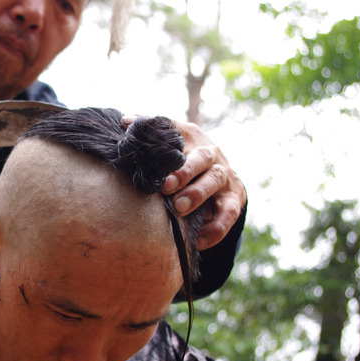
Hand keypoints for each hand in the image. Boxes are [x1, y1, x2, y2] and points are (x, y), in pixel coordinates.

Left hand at [161, 121, 245, 249]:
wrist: (220, 172)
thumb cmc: (184, 157)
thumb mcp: (171, 141)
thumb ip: (150, 130)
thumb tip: (125, 120)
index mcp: (192, 139)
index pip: (182, 137)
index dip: (169, 147)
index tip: (154, 161)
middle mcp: (212, 155)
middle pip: (202, 160)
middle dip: (185, 173)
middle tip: (166, 187)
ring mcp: (225, 177)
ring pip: (216, 183)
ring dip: (198, 195)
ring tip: (180, 208)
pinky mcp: (234, 198)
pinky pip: (228, 213)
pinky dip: (216, 228)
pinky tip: (200, 240)